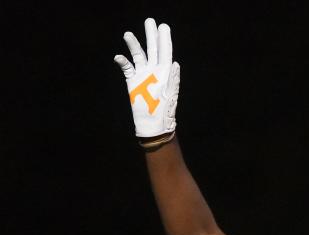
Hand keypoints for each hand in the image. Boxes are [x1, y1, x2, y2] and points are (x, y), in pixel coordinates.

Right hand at [114, 18, 179, 137]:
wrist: (152, 123)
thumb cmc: (163, 109)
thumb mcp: (169, 93)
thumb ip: (172, 77)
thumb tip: (174, 62)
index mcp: (166, 71)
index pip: (165, 51)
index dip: (164, 39)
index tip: (163, 26)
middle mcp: (154, 70)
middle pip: (152, 49)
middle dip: (151, 35)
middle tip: (149, 21)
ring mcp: (143, 74)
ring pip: (138, 55)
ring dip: (134, 45)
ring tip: (128, 34)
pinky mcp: (133, 81)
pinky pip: (127, 67)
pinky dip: (123, 61)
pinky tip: (118, 56)